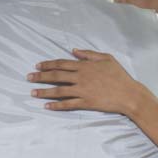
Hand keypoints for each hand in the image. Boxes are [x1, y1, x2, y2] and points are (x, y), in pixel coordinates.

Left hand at [27, 49, 142, 115]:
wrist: (129, 94)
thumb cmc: (119, 75)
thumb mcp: (106, 58)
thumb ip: (88, 54)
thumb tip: (73, 50)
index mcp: (85, 66)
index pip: (61, 63)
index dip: (48, 64)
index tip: (37, 65)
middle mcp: (81, 77)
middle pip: (56, 76)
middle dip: (40, 76)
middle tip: (28, 77)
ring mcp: (82, 91)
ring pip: (59, 91)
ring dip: (44, 91)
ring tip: (32, 92)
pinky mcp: (85, 103)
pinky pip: (68, 104)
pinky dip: (56, 105)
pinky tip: (47, 106)